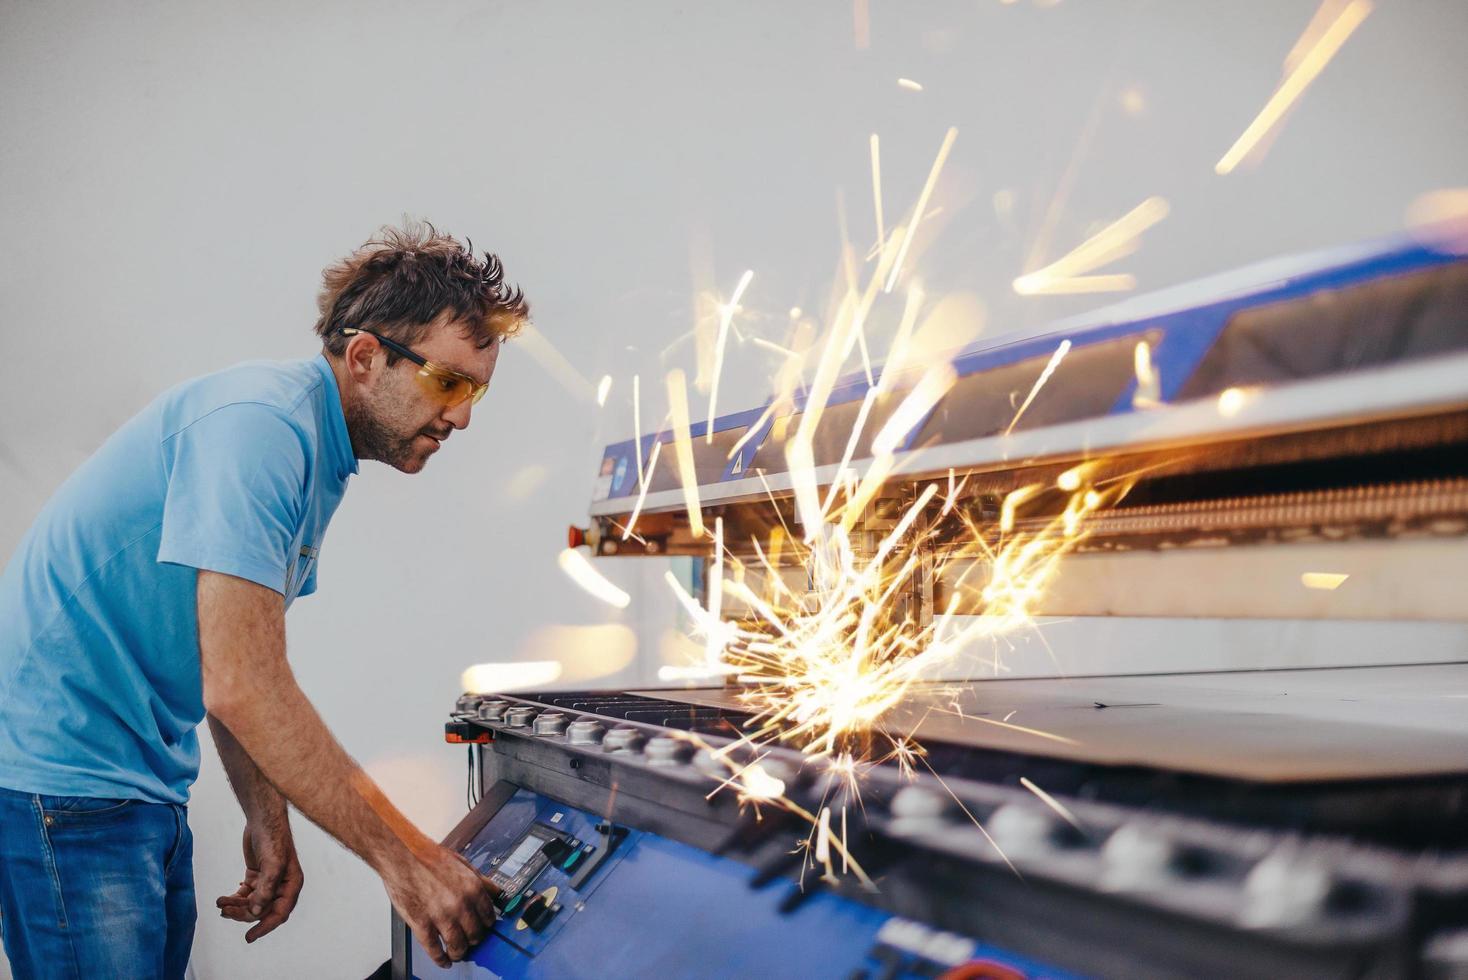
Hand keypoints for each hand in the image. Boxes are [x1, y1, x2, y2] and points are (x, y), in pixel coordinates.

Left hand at [216, 818, 304, 941]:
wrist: (262, 819)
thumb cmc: (273, 839)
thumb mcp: (272, 864)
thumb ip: (266, 889)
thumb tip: (255, 912)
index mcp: (291, 885)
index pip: (279, 913)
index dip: (264, 927)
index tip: (249, 937)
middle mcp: (282, 886)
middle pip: (262, 910)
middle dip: (243, 913)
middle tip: (225, 911)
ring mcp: (269, 882)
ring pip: (252, 904)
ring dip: (236, 906)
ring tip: (220, 902)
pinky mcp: (257, 876)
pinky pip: (246, 894)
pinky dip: (235, 898)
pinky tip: (224, 898)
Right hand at [383, 845, 498, 967]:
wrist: (402, 857)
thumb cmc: (429, 858)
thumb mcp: (463, 864)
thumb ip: (481, 881)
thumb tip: (497, 893)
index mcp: (473, 888)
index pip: (489, 917)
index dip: (486, 925)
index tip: (483, 928)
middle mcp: (460, 904)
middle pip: (475, 934)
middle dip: (474, 939)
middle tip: (471, 940)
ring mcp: (441, 917)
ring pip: (458, 946)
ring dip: (459, 952)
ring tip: (458, 953)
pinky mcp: (422, 925)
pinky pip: (434, 949)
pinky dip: (440, 959)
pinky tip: (444, 960)